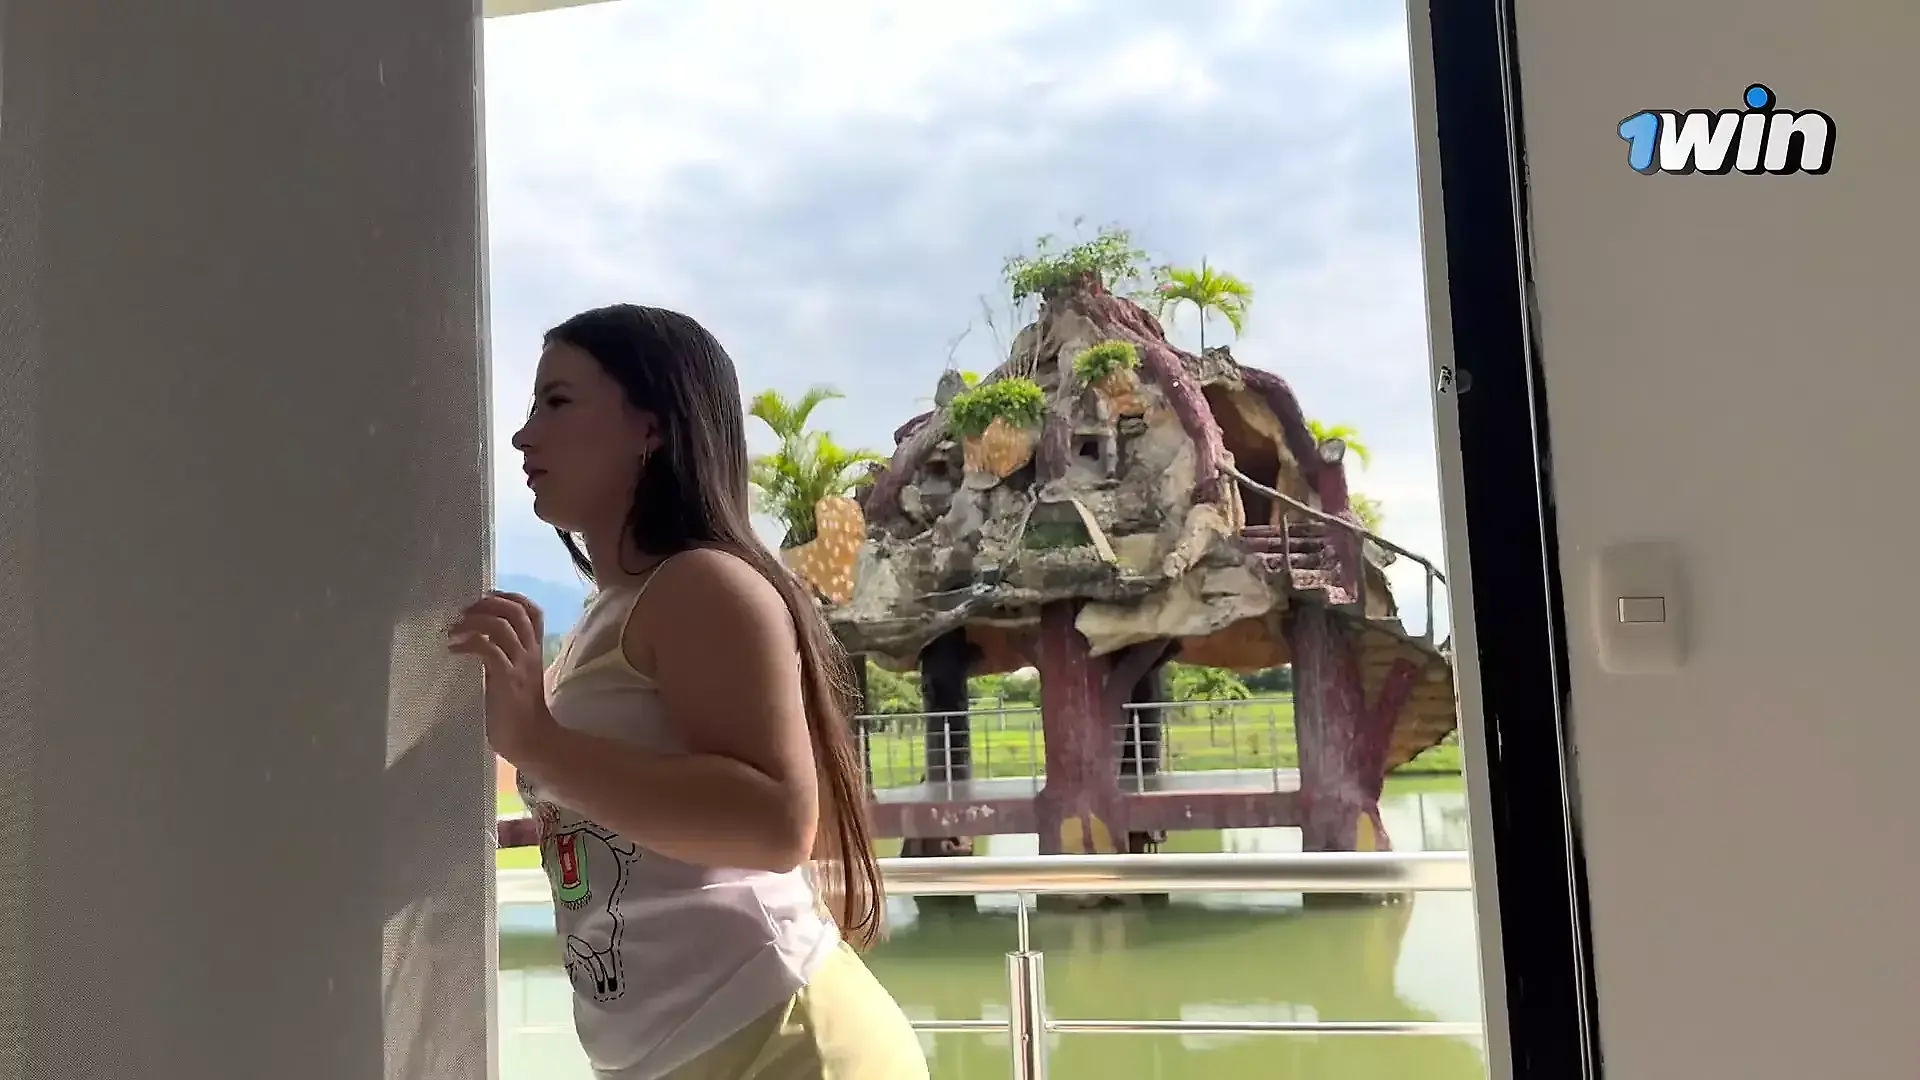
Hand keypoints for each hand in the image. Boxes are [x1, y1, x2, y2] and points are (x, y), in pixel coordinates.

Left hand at [447, 591, 554, 765]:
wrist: (530, 741)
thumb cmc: (518, 713)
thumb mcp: (516, 676)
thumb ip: (506, 657)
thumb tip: (478, 639)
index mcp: (534, 651)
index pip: (533, 611)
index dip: (510, 598)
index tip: (485, 598)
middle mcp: (529, 653)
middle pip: (516, 611)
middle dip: (487, 604)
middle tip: (463, 612)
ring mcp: (519, 665)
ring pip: (501, 626)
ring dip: (473, 621)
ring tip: (453, 630)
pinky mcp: (506, 680)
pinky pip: (488, 649)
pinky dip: (468, 643)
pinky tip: (453, 649)